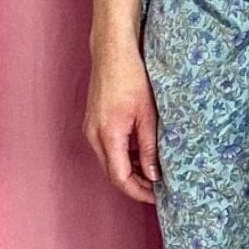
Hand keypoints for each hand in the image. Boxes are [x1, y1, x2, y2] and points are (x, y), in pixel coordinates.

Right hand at [84, 37, 160, 203]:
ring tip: (153, 172)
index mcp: (108, 136)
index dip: (138, 192)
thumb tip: (153, 175)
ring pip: (110, 161)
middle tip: (158, 189)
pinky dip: (123, 156)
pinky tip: (141, 154)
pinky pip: (107, 148)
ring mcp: (91, 129)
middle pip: (113, 173)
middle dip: (135, 184)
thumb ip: (149, 148)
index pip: (121, 178)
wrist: (112, 52)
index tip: (157, 197)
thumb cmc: (131, 77)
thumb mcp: (147, 115)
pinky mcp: (94, 122)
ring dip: (130, 170)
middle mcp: (94, 136)